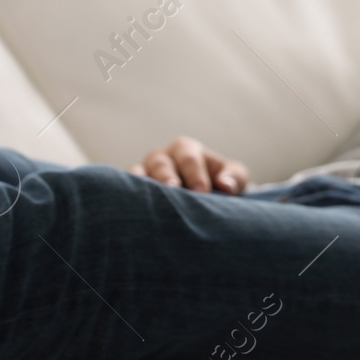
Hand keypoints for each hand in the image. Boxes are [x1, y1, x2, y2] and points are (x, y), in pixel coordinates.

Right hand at [129, 136, 248, 194]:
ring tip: (149, 200)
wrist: (201, 195)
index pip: (189, 159)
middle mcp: (162, 157)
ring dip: (144, 186)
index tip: (202, 191)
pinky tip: (132, 209)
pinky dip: (127, 195)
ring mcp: (144, 171)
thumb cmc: (218, 182)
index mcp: (186, 150)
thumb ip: (233, 178)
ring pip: (139, 175)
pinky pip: (125, 189)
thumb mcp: (233, 176)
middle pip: (161, 164)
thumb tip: (226, 186)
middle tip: (173, 190)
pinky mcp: (131, 188)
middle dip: (167, 177)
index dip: (195, 175)